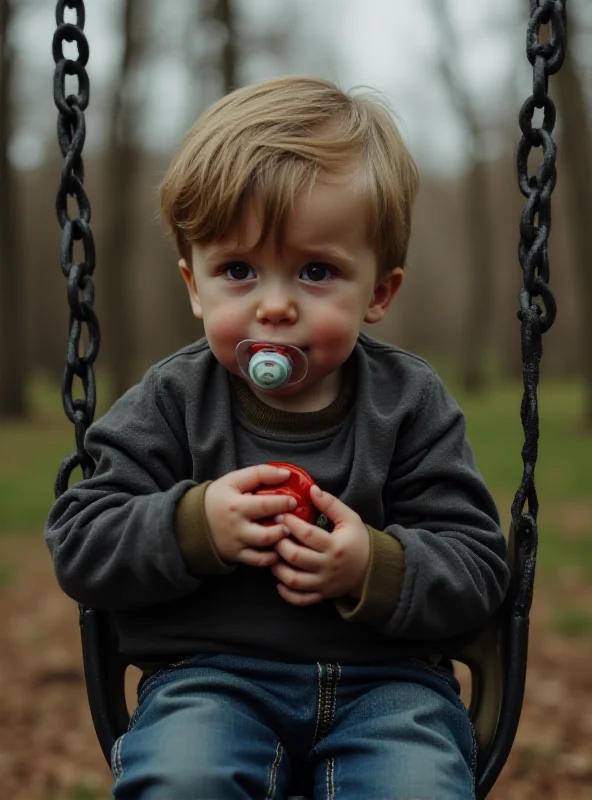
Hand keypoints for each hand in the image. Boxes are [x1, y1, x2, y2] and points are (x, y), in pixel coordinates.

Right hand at [204, 465, 295, 566]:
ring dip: (281, 541)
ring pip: (264, 548)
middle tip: (293, 519)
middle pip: (267, 531)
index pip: (264, 504)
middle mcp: (236, 527)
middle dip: (285, 526)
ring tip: (287, 533)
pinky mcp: (236, 555)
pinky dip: (271, 557)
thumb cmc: (217, 498)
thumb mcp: (233, 480)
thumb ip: (259, 474)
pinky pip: (258, 561)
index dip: (283, 503)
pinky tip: (279, 549)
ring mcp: (236, 543)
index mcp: (235, 505)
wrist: (192, 521)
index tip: (293, 501)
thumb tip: (285, 474)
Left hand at [271, 485, 369, 605]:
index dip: (290, 523)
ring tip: (272, 554)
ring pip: (293, 580)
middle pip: (296, 557)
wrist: (372, 570)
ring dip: (277, 568)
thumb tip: (312, 489)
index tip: (280, 514)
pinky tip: (279, 580)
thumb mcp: (350, 519)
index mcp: (335, 546)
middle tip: (271, 533)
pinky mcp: (321, 595)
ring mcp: (323, 583)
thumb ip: (331, 504)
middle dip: (279, 544)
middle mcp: (328, 566)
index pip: (307, 534)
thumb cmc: (358, 541)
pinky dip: (286, 593)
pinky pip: (300, 599)